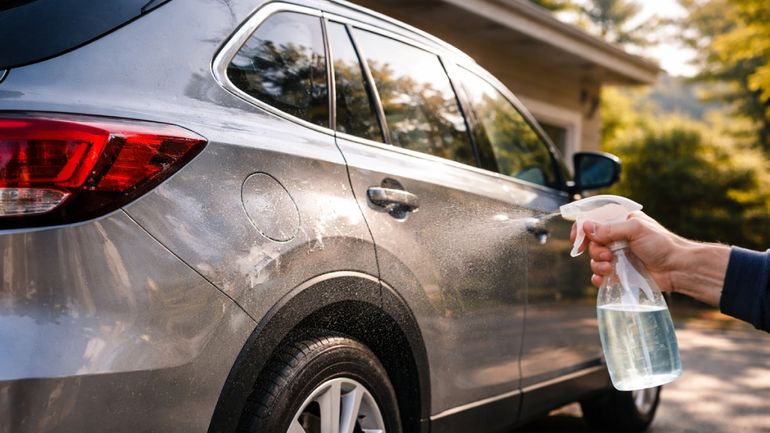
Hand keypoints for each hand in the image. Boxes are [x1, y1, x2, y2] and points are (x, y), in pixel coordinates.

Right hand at [569, 212, 686, 291]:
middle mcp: (616, 237)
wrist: (677, 268)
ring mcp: (617, 255)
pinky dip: (599, 278)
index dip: (581, 229)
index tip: (577, 240)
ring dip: (597, 265)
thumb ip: (610, 229)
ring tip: (611, 268)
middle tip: (608, 255)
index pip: (592, 221)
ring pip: (594, 260)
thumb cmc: (662, 244)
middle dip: (595, 250)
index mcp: (619, 221)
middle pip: (591, 243)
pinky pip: (600, 275)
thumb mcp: (635, 229)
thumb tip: (586, 227)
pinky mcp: (619, 272)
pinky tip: (604, 279)